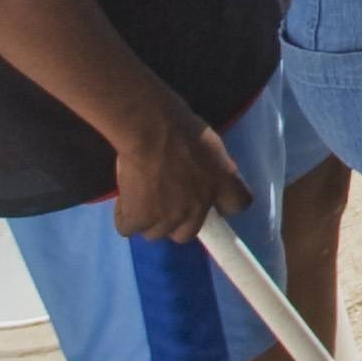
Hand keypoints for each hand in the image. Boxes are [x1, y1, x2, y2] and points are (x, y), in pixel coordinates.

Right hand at [109, 106, 252, 241]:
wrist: (152, 130)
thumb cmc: (181, 127)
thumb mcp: (211, 144)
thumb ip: (213, 166)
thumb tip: (207, 174)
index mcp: (223, 183)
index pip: (237, 205)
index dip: (222, 206)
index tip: (211, 202)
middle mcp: (200, 207)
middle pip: (186, 233)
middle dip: (175, 222)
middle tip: (163, 202)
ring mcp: (170, 218)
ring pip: (156, 233)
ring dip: (148, 219)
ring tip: (139, 197)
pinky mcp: (141, 220)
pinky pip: (128, 228)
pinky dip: (124, 216)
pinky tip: (124, 199)